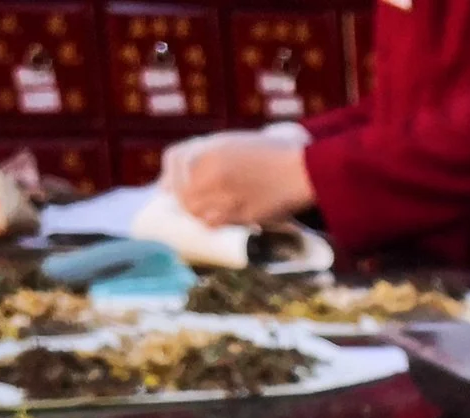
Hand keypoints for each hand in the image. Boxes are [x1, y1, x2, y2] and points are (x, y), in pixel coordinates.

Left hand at [169, 132, 316, 228]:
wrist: (300, 170)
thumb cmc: (268, 152)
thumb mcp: (231, 141)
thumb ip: (200, 153)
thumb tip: (168, 182)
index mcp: (212, 150)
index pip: (174, 160)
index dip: (171, 173)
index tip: (172, 183)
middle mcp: (215, 174)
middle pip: (182, 192)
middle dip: (184, 198)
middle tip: (193, 199)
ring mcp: (228, 197)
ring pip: (196, 212)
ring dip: (198, 212)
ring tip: (209, 208)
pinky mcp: (242, 215)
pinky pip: (216, 222)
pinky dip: (215, 221)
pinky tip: (224, 215)